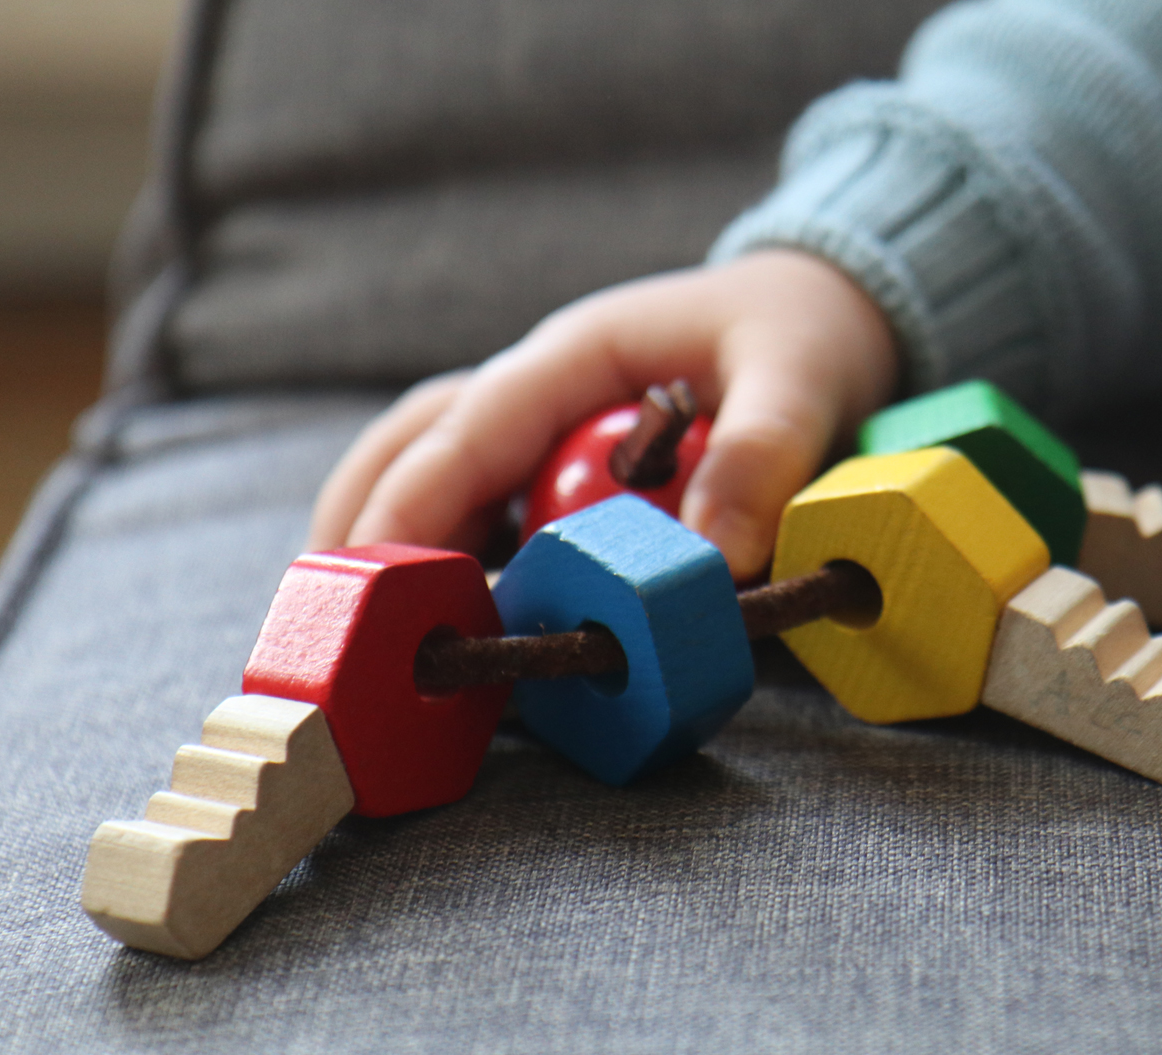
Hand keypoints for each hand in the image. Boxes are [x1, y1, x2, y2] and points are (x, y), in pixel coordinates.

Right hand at [307, 249, 899, 580]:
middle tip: (339, 620)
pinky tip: (453, 624)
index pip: (471, 426)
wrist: (822, 313)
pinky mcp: (565, 473)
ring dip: (395, 545)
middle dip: (364, 525)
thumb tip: (713, 558)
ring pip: (436, 479)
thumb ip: (761, 458)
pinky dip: (459, 561)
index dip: (416, 500)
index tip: (378, 572)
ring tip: (364, 634)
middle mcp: (541, 391)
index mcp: (577, 353)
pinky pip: (490, 514)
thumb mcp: (799, 381)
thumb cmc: (802, 332)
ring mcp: (545, 432)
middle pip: (417, 449)